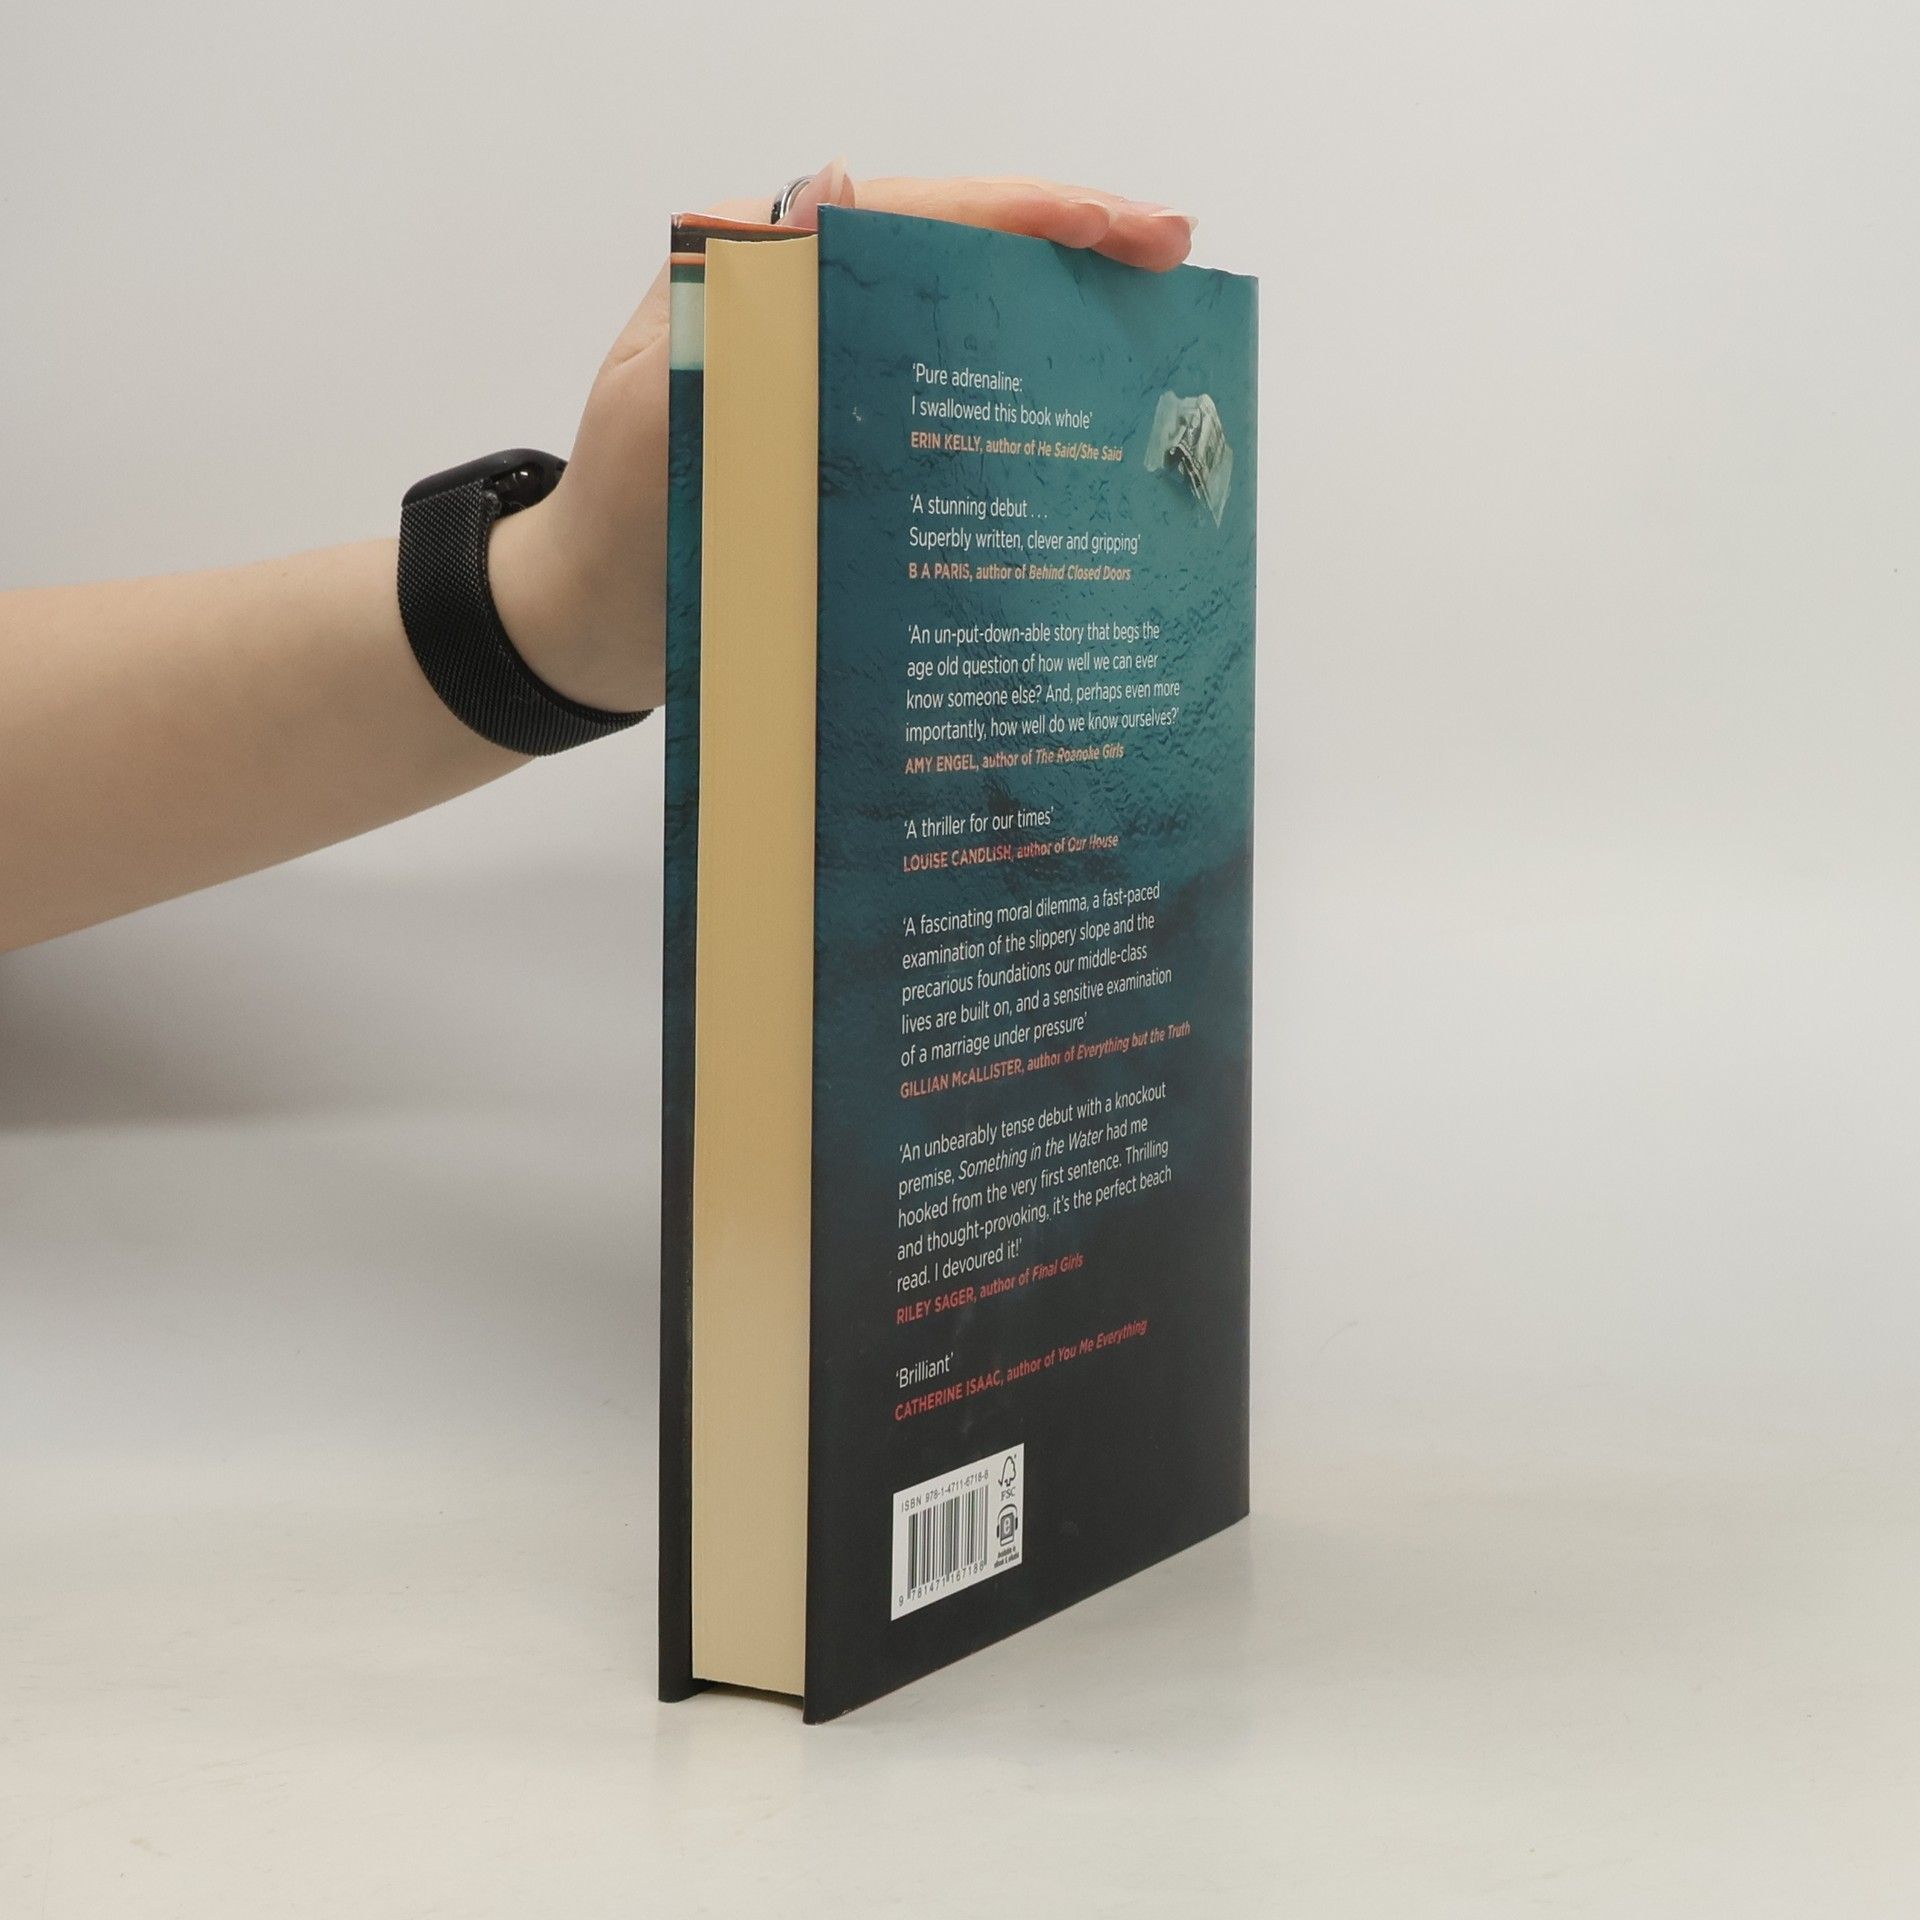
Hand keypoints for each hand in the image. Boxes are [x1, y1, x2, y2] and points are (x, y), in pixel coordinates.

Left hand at [490, 162, 1198, 715]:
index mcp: (761, 279)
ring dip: (1057, 319)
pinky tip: (1084, 423)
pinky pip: (944, 403)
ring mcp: (836, 378)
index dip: (1023, 214)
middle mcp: (809, 314)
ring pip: (963, 324)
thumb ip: (735, 312)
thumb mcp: (659, 410)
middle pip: (957, 255)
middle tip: (1174, 256)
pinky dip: (1015, 403)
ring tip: (1156, 322)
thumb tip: (834, 190)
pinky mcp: (849, 444)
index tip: (1122, 228)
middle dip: (1068, 249)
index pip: (913, 219)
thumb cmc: (617, 526)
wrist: (591, 627)